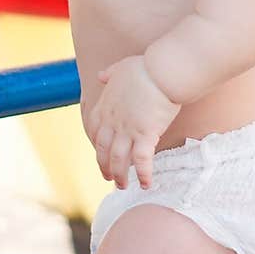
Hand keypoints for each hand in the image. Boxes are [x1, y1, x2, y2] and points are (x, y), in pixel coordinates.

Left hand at [86, 56, 181, 190]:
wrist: (161, 71)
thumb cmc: (145, 67)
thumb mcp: (121, 67)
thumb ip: (109, 74)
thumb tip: (101, 76)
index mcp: (105, 107)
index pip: (94, 131)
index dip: (96, 146)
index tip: (101, 155)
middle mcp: (112, 122)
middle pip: (103, 150)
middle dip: (105, 167)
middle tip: (109, 178)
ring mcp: (127, 130)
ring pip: (119, 160)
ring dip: (120, 176)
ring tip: (124, 186)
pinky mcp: (145, 135)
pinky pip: (141, 161)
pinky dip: (143, 174)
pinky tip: (146, 184)